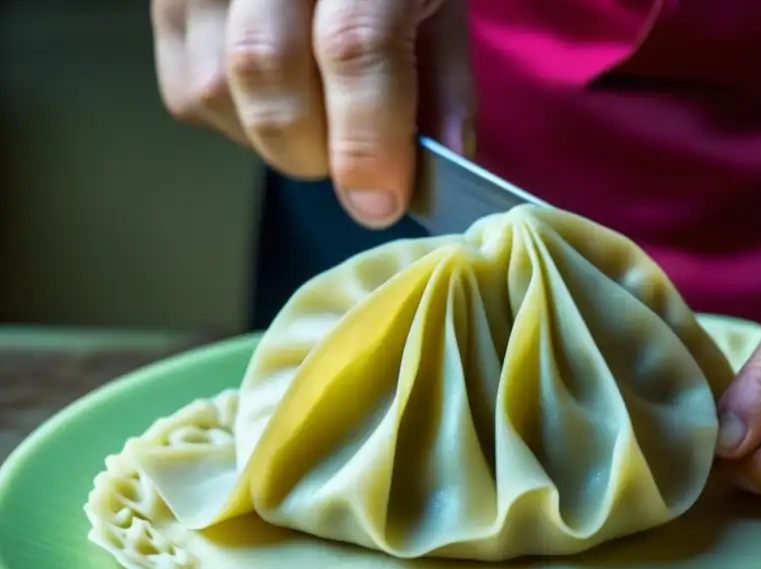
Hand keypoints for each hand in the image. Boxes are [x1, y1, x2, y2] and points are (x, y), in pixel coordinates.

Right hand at [151, 0, 472, 226]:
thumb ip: (444, 81)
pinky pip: (187, 92)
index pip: (352, 44)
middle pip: (267, 69)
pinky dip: (239, 124)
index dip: (368, 138)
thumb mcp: (439, 5)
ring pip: (215, 89)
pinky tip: (276, 103)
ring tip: (318, 120)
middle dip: (315, 150)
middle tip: (354, 165)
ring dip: (275, 140)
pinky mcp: (163, 0)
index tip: (381, 201)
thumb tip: (441, 163)